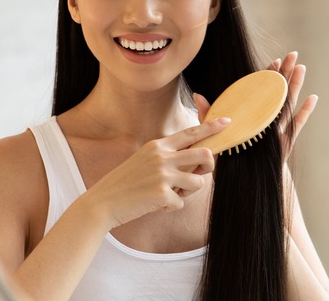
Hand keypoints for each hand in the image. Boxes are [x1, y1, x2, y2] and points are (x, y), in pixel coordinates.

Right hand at [81, 118, 229, 228]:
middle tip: (198, 175)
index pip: (191, 133)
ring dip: (188, 192)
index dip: (211, 127)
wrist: (102, 202)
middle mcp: (162, 156)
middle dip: (208, 167)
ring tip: (169, 194)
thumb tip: (196, 159)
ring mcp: (162, 174)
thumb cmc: (127, 183)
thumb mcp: (145, 160)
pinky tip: (155, 205)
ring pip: (198, 182)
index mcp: (158, 146)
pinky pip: (181, 202)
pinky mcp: (162, 194)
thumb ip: (168, 156)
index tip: (227, 121)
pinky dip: (171, 207)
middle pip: (205, 155)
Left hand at [192, 51, 316, 161]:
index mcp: (253, 114)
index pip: (261, 90)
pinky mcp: (285, 140)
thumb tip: (198, 95)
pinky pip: (297, 124)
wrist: (245, 180)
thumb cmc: (231, 157)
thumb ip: (208, 115)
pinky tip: (313, 98)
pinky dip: (305, 112)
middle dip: (285, 72)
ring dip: (295, 85)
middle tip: (292, 54)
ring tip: (301, 68)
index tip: (273, 60)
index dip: (267, 75)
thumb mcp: (217, 133)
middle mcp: (267, 118)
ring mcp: (278, 128)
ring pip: (288, 102)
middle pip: (278, 91)